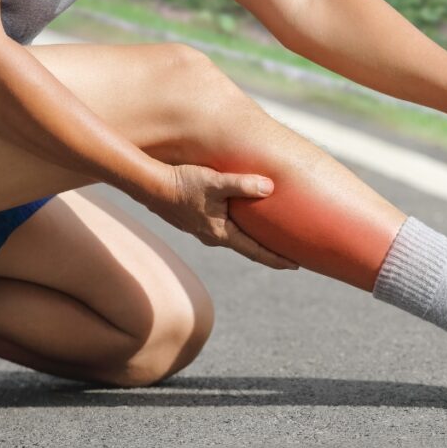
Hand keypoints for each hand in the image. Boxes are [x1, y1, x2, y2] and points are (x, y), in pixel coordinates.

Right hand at [140, 163, 297, 269]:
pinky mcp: (195, 220)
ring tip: (269, 237)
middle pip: (248, 248)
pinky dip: (238, 228)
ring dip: (252, 239)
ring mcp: (202, 230)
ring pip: (235, 238)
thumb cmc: (183, 183)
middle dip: (269, 252)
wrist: (149, 186)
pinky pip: (223, 227)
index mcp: (221, 233)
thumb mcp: (215, 182)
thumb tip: (270, 187)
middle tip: (290, 255)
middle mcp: (213, 236)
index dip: (277, 259)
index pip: (256, 252)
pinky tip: (241, 219)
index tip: (296, 265)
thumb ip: (242, 184)